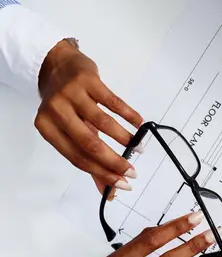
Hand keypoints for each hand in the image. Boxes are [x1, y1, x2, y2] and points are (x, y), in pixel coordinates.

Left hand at [36, 39, 143, 194]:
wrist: (57, 66)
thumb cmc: (66, 105)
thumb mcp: (71, 131)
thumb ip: (89, 159)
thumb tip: (109, 191)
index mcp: (47, 128)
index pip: (76, 157)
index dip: (101, 173)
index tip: (123, 184)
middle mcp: (55, 111)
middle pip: (88, 143)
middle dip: (114, 161)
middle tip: (133, 172)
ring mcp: (71, 94)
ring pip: (102, 122)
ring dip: (124, 139)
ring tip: (139, 148)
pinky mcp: (88, 80)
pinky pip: (113, 101)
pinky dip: (129, 115)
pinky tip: (140, 125)